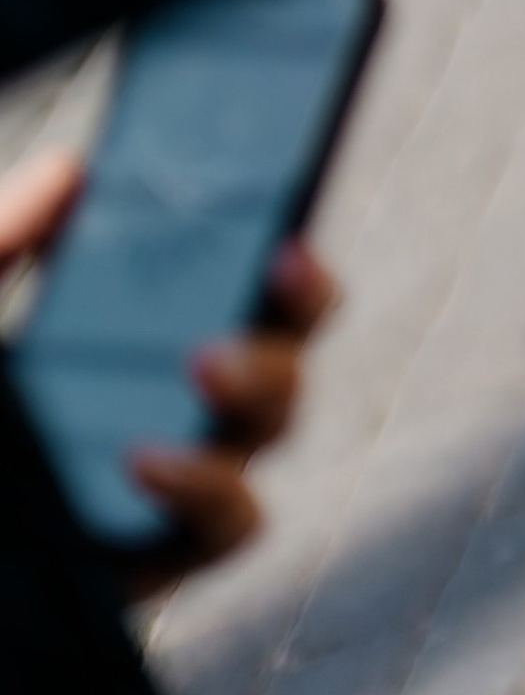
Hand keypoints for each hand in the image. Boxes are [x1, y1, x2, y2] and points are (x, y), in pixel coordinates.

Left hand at [0, 145, 341, 594]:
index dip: (293, 257)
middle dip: (301, 303)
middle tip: (273, 265)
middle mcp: (190, 403)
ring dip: (261, 381)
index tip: (286, 228)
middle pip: (289, 344)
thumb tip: (71, 168)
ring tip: (202, 360)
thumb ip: (9, 235)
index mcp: (163, 333)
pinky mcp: (165, 550)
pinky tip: (145, 458)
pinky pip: (232, 522)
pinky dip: (208, 484)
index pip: (260, 285)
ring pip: (276, 424)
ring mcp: (186, 478)